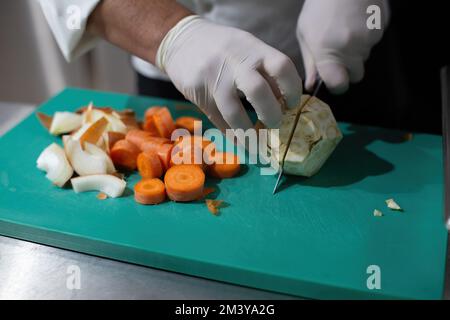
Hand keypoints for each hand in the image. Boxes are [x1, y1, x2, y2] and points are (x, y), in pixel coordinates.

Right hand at [157, 16, 302, 130]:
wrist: (181, 39)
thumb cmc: (223, 47)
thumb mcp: (247, 48)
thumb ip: (265, 71)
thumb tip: (285, 101)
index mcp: (253, 48)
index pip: (282, 67)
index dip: (293, 89)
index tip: (292, 105)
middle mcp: (235, 61)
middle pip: (259, 91)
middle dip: (271, 114)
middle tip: (275, 124)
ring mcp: (214, 77)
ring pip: (234, 112)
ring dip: (248, 133)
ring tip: (257, 143)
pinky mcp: (198, 92)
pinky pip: (218, 119)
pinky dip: (231, 133)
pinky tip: (239, 140)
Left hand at [297, 0, 388, 93]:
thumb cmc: (320, 6)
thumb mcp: (305, 34)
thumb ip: (310, 63)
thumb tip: (312, 86)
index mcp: (327, 52)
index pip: (339, 85)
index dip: (336, 84)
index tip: (333, 78)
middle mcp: (350, 49)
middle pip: (356, 75)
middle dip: (348, 68)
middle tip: (338, 49)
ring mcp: (369, 38)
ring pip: (365, 57)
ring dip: (356, 50)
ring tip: (345, 28)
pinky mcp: (381, 27)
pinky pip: (374, 41)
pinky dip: (366, 35)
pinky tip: (356, 20)